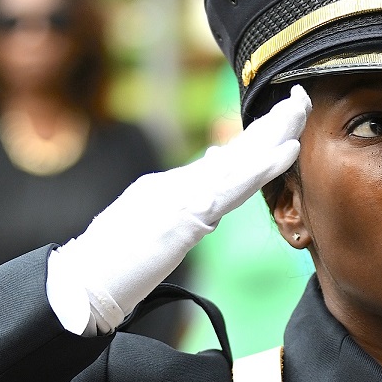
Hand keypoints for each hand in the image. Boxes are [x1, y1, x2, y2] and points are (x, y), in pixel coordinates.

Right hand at [46, 85, 309, 334]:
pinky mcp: (186, 215)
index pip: (221, 163)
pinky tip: (285, 152)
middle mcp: (178, 185)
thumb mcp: (144, 229)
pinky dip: (262, 167)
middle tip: (299, 100)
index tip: (279, 123)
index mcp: (170, 189)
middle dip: (269, 127)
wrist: (82, 281)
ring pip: (237, 162)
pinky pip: (232, 188)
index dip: (252, 142)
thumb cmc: (108, 264)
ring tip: (298, 112)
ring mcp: (181, 196)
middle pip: (233, 153)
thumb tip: (198, 193)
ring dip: (271, 136)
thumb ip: (174, 211)